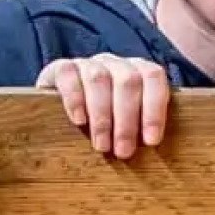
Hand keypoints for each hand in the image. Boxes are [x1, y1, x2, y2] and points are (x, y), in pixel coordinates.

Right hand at [35, 54, 169, 158]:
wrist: (62, 106)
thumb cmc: (108, 120)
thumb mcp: (129, 121)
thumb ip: (144, 126)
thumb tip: (154, 147)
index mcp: (139, 70)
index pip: (153, 77)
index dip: (154, 108)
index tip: (151, 141)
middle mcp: (115, 63)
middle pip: (128, 81)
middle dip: (127, 121)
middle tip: (123, 152)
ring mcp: (88, 63)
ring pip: (98, 79)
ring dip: (102, 116)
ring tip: (102, 145)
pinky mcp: (60, 67)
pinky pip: (68, 75)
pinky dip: (75, 99)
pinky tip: (79, 121)